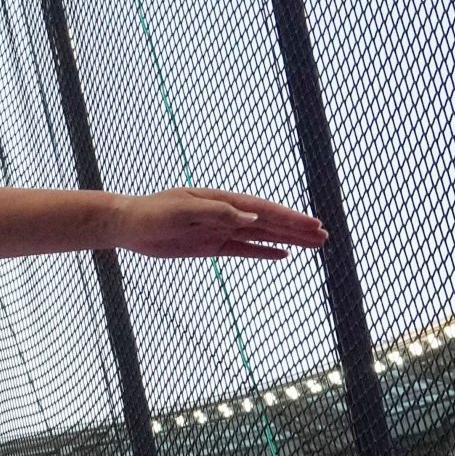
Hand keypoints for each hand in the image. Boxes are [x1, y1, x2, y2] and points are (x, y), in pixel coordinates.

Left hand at [114, 187, 326, 259]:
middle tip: (325, 236)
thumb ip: (218, 212)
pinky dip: (264, 252)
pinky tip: (283, 254)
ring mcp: (220, 230)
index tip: (313, 224)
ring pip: (262, 236)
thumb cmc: (153, 212)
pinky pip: (243, 250)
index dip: (289, 218)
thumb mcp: (183, 210)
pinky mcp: (210, 246)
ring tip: (314, 244)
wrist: (128, 225)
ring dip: (288, 240)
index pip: (263, 210)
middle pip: (269, 223)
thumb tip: (252, 218)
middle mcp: (226, 214)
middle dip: (297, 230)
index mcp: (223, 200)